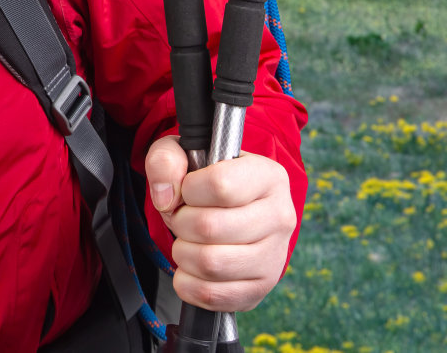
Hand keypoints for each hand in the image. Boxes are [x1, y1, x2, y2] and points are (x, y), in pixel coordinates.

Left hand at [145, 135, 296, 312]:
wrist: (227, 209)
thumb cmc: (204, 179)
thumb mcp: (181, 152)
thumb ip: (166, 160)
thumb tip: (166, 197)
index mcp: (268, 177)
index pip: (220, 185)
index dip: (188, 189)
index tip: (187, 190)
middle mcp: (280, 217)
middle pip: (210, 227)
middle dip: (180, 222)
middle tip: (182, 218)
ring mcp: (274, 257)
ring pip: (211, 263)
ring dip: (182, 252)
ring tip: (187, 241)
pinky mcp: (260, 288)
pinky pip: (213, 295)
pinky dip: (187, 283)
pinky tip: (190, 266)